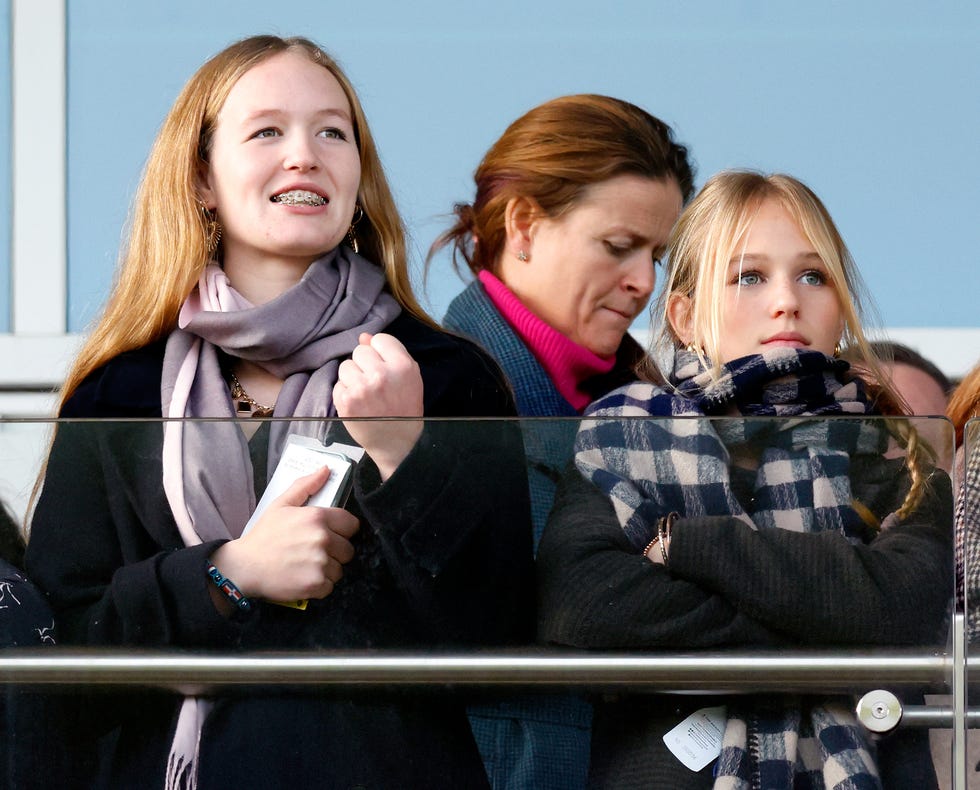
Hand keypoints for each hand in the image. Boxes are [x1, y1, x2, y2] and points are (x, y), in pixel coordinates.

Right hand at [211, 466, 359, 604]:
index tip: (331, 535)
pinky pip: (330, 586)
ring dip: (327, 570)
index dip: (342, 531)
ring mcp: (320, 563)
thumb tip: (326, 469)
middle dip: (335, 552)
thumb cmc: (263, 535)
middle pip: (348, 549)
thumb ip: (306, 486)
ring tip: (307, 566)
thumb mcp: (281, 505)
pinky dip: (319, 586)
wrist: (244, 567)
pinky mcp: (316, 584)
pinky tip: (303, 578)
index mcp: (317, 517)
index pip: (352, 524)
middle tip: (314, 553)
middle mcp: (322, 539)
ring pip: (339, 569)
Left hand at [333, 332, 423, 479]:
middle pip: (360, 351)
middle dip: (365, 365)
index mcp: (403, 366)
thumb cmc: (404, 407)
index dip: (380, 353)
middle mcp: (382, 374)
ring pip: (346, 365)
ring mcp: (362, 388)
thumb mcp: (409, 377)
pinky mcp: (346, 401)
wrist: (396, 442)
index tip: (384, 367)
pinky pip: (338, 383)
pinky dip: (345, 393)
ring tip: (366, 394)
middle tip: (375, 384)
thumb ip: (390, 353)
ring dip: (353, 378)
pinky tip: (358, 404)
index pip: (380, 339)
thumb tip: (364, 336)